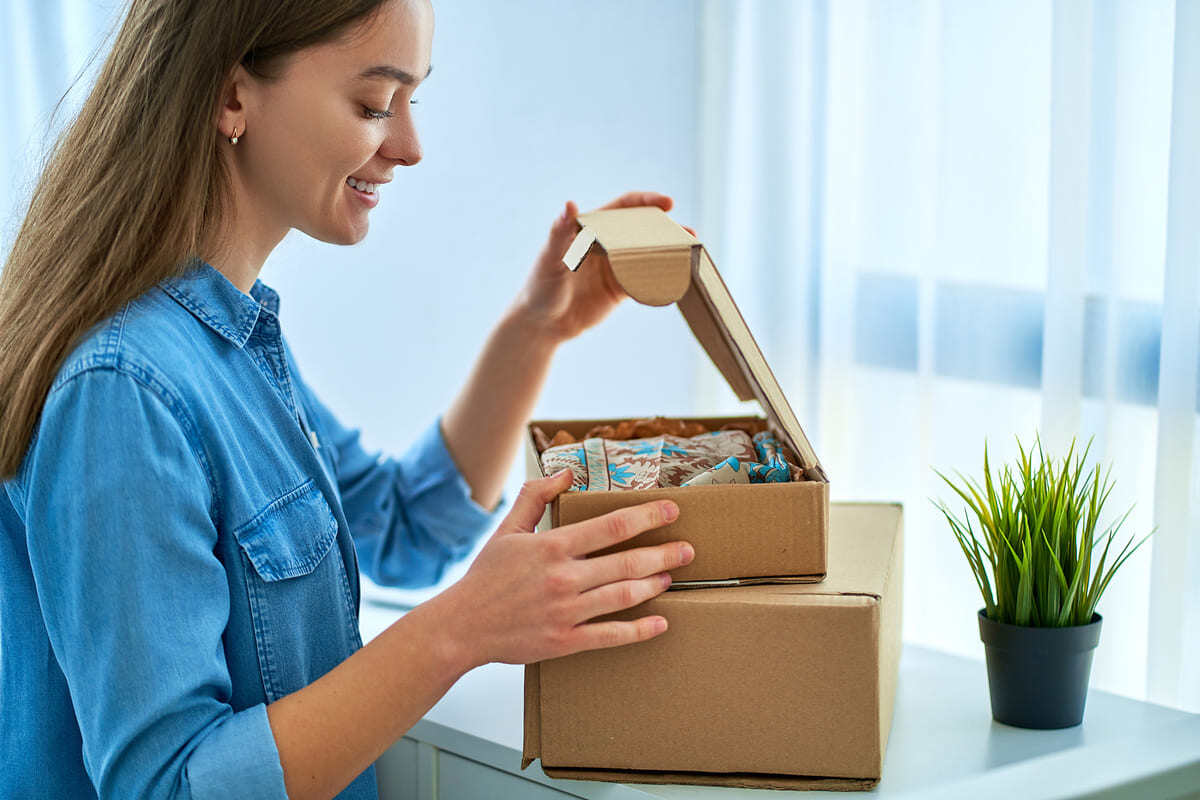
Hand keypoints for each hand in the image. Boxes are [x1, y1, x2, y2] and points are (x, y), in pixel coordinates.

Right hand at [441, 468, 694, 668]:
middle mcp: (564, 578)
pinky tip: (660, 622)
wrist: (462, 626)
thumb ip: (535, 497)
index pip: (611, 527)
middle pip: (627, 562)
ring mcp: (567, 612)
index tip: (672, 510)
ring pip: (624, 596)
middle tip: (688, 549)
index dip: (647, 517)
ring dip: (654, 585)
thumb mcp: (507, 529)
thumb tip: (565, 474)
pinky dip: (639, 630)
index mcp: (552, 547)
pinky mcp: (566, 641)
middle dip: (663, 554)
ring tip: (672, 576)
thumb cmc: (486, 576)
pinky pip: (611, 635)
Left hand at [512, 191, 697, 344]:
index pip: (624, 208)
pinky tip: (679, 278)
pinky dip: (662, 277)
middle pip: (644, 229)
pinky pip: (647, 280)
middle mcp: (607, 243)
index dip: (647, 202)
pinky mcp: (621, 289)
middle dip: (668, 228)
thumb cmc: (540, 287)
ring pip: (649, 253)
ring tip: (692, 253)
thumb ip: (560, 233)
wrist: (542, 324)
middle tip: (688, 233)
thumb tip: (570, 205)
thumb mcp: (549, 260)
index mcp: (592, 229)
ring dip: (671, 252)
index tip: (668, 203)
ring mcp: (616, 266)